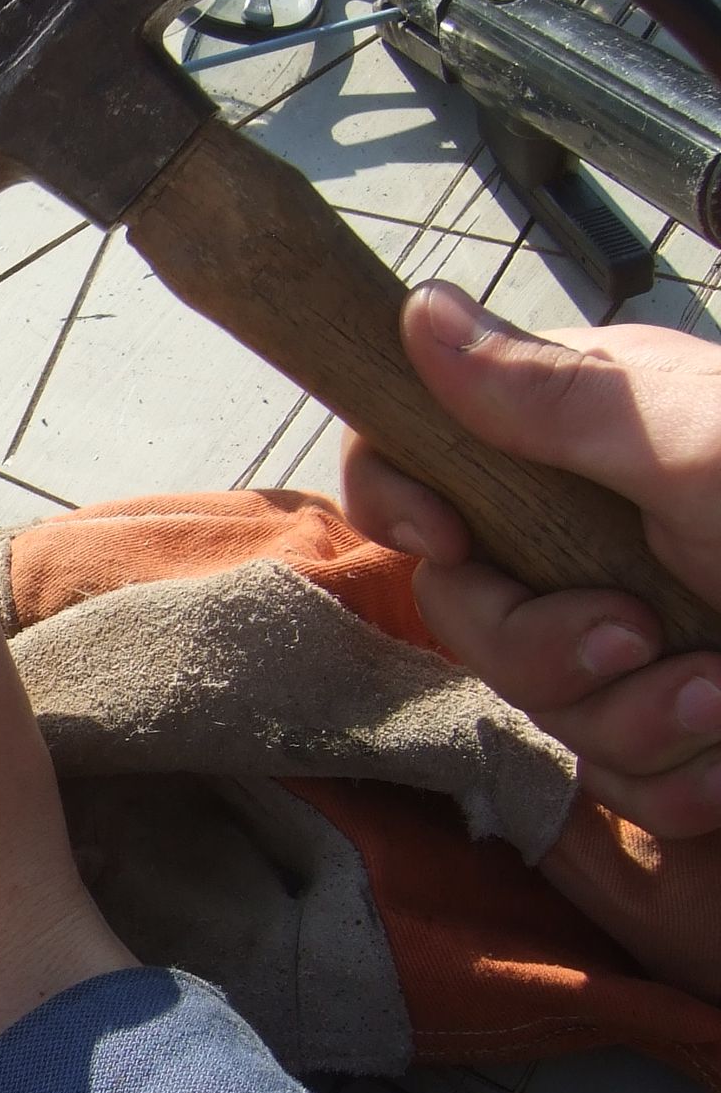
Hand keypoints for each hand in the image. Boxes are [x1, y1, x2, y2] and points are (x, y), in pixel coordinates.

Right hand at [341, 282, 720, 836]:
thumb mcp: (704, 446)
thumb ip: (552, 393)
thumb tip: (419, 310)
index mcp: (586, 440)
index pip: (418, 454)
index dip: (402, 502)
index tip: (443, 539)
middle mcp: (595, 533)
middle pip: (463, 606)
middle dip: (547, 648)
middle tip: (639, 635)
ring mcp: (638, 632)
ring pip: (539, 706)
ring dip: (636, 724)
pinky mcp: (683, 726)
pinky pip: (612, 782)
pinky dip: (681, 782)